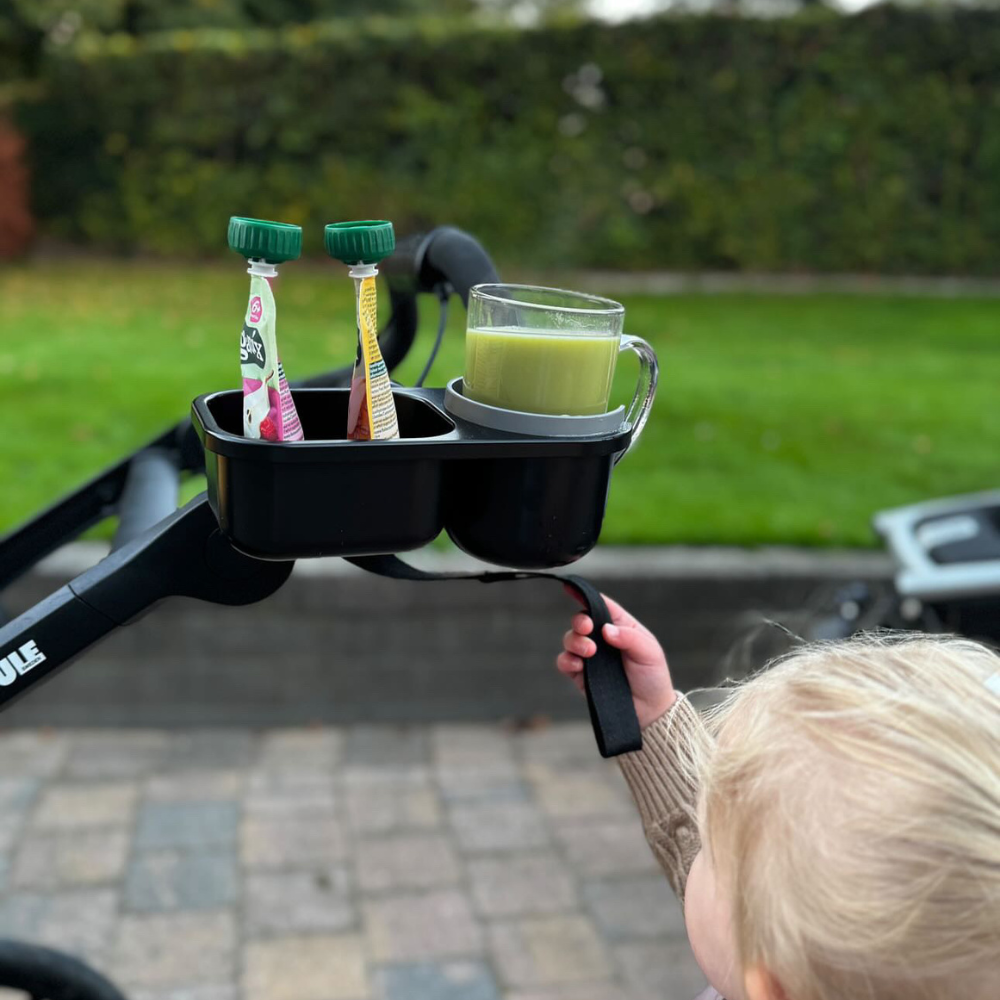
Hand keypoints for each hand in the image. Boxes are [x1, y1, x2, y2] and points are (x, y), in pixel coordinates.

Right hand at [557, 591, 676, 729]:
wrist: (649, 712)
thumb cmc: (653, 677)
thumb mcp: (649, 652)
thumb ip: (629, 637)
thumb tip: (606, 629)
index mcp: (621, 626)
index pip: (601, 605)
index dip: (585, 595)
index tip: (570, 588)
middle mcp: (603, 639)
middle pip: (581, 620)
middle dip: (580, 621)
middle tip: (587, 628)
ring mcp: (591, 657)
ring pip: (570, 639)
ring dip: (575, 641)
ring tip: (590, 652)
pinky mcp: (581, 675)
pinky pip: (565, 662)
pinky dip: (567, 660)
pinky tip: (579, 665)